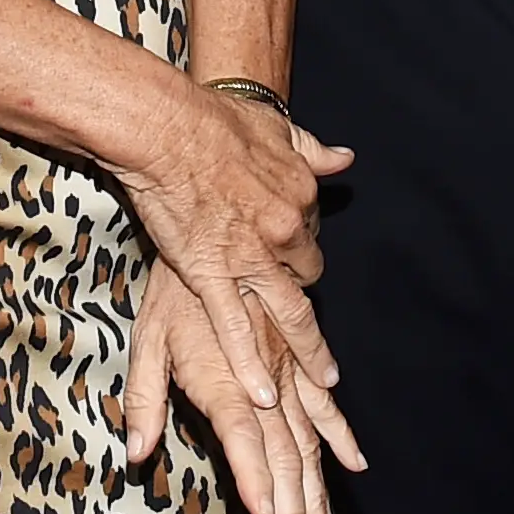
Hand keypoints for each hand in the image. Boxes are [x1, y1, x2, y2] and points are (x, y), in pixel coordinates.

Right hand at [109, 77, 358, 479]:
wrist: (167, 127)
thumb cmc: (214, 120)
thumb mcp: (275, 129)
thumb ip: (313, 150)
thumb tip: (345, 158)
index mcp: (301, 194)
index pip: (312, 236)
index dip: (302, 252)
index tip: (295, 264)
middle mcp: (285, 230)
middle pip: (306, 278)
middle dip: (305, 300)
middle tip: (314, 337)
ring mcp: (251, 256)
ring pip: (289, 313)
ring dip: (308, 351)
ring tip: (322, 382)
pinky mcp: (212, 274)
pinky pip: (236, 326)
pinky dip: (250, 361)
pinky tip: (264, 393)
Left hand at [121, 259, 343, 513]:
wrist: (217, 228)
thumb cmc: (172, 289)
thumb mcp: (147, 340)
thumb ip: (145, 399)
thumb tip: (136, 454)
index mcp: (224, 381)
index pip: (243, 441)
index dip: (258, 480)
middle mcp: (264, 385)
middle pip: (285, 459)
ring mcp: (287, 376)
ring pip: (308, 445)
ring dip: (317, 496)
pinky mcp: (296, 364)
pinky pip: (322, 408)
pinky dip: (339, 438)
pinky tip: (353, 467)